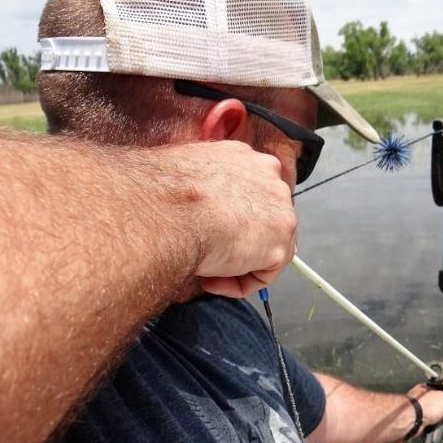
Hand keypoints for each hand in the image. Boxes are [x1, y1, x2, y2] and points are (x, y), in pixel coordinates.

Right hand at [153, 140, 296, 297]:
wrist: (166, 213)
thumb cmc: (162, 193)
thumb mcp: (183, 174)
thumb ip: (204, 186)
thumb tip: (198, 203)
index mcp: (244, 158)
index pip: (250, 193)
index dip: (229, 219)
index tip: (207, 230)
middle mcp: (270, 179)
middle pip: (263, 220)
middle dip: (239, 241)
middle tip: (209, 253)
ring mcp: (281, 212)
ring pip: (266, 248)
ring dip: (236, 264)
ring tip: (206, 269)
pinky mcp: (279, 246)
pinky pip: (263, 275)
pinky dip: (238, 284)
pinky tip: (210, 279)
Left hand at [396, 383, 442, 442]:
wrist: (411, 419)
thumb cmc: (424, 405)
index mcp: (424, 390)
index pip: (436, 392)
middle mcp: (416, 400)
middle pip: (429, 405)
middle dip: (436, 412)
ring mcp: (412, 412)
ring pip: (423, 417)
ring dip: (429, 422)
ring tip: (436, 426)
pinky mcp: (410, 424)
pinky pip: (418, 428)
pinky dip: (422, 431)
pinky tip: (427, 431)